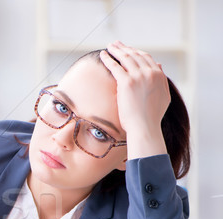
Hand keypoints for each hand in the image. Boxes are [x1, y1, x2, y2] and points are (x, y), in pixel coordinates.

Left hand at [100, 41, 168, 158]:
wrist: (144, 127)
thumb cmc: (151, 116)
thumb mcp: (163, 95)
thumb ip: (161, 79)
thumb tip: (158, 65)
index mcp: (159, 75)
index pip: (146, 58)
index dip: (135, 51)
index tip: (127, 49)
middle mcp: (151, 72)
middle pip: (135, 55)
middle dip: (124, 48)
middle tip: (115, 44)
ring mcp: (139, 76)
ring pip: (125, 58)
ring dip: (116, 50)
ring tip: (109, 47)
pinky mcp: (127, 82)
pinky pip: (115, 66)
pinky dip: (108, 58)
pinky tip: (102, 55)